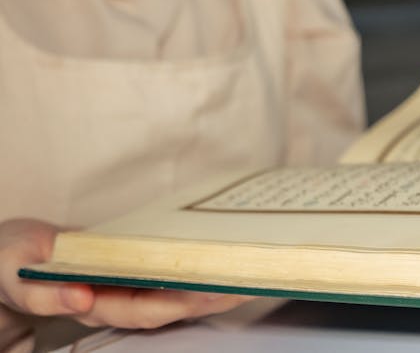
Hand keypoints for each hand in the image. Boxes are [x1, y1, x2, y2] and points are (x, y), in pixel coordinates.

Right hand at [0, 218, 252, 328]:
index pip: (139, 309)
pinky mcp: (133, 270)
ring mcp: (126, 286)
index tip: (208, 293)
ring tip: (250, 272)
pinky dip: (196, 266)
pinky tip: (223, 256)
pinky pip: (170, 272)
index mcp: (90, 303)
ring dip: (212, 283)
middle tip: (248, 282)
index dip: (173, 303)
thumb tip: (79, 297)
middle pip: (169, 303)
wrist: (12, 256)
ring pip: (175, 290)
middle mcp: (114, 300)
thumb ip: (41, 290)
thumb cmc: (14, 262)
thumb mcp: (15, 272)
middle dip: (209, 296)